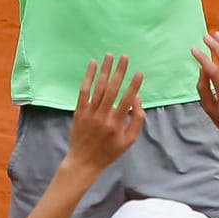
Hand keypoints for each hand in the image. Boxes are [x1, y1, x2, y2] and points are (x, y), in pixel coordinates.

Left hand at [64, 55, 145, 172]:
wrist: (84, 161)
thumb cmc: (109, 151)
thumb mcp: (129, 141)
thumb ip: (137, 120)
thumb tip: (137, 99)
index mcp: (116, 123)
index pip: (127, 100)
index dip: (134, 85)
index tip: (139, 73)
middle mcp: (102, 116)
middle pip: (112, 89)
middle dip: (119, 71)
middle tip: (125, 57)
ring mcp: (89, 112)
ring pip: (98, 87)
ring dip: (105, 70)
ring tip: (110, 56)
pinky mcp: (79, 111)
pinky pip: (84, 91)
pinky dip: (88, 77)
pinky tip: (93, 65)